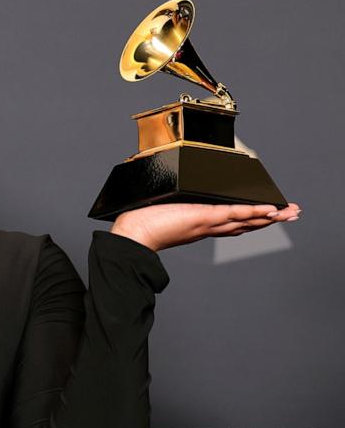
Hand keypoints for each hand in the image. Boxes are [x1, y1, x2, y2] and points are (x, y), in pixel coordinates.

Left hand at [109, 202, 301, 251]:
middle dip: (270, 218)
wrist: (133, 236)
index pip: (232, 222)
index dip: (252, 218)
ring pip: (245, 219)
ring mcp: (208, 222)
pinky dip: (254, 211)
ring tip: (290, 212)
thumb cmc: (141, 224)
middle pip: (246, 222)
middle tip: (292, 213)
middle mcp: (208, 226)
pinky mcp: (204, 217)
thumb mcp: (165, 208)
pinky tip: (271, 210)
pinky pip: (234, 213)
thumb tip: (170, 191)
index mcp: (200, 225)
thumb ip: (173, 202)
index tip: (269, 214)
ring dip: (270, 215)